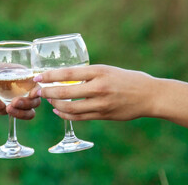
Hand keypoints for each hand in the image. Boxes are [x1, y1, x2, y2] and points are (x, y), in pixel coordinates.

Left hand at [0, 61, 40, 119]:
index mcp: (24, 77)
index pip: (38, 86)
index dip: (39, 90)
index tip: (34, 93)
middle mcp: (23, 91)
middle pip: (35, 102)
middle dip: (28, 104)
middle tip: (15, 102)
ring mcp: (15, 102)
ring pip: (28, 113)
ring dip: (21, 113)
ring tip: (8, 108)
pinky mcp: (4, 110)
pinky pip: (8, 113)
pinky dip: (1, 108)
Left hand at [30, 65, 156, 120]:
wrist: (149, 95)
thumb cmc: (128, 79)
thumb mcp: (108, 70)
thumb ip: (89, 75)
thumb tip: (66, 78)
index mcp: (99, 71)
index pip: (68, 73)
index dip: (50, 76)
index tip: (38, 77)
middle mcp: (99, 87)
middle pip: (65, 91)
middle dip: (48, 92)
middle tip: (39, 91)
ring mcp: (101, 103)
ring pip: (70, 107)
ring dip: (55, 104)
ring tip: (49, 100)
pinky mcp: (103, 115)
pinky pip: (79, 117)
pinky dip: (66, 115)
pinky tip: (59, 111)